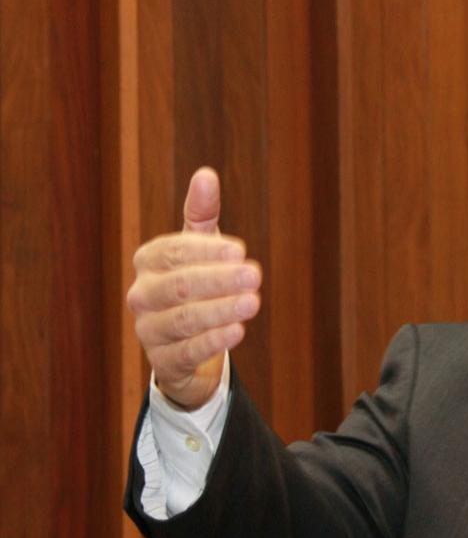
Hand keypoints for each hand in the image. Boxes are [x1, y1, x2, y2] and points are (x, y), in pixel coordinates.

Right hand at [126, 167, 261, 408]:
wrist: (185, 344)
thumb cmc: (194, 283)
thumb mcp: (199, 248)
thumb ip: (202, 214)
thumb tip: (206, 175)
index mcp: (149, 261)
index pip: (174, 252)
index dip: (207, 252)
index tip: (240, 251)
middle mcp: (142, 295)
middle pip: (178, 285)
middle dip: (219, 280)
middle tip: (255, 275)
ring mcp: (149, 330)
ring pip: (184, 319)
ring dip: (220, 309)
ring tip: (253, 303)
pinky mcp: (164, 362)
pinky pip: (187, 351)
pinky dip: (213, 341)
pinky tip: (237, 331)